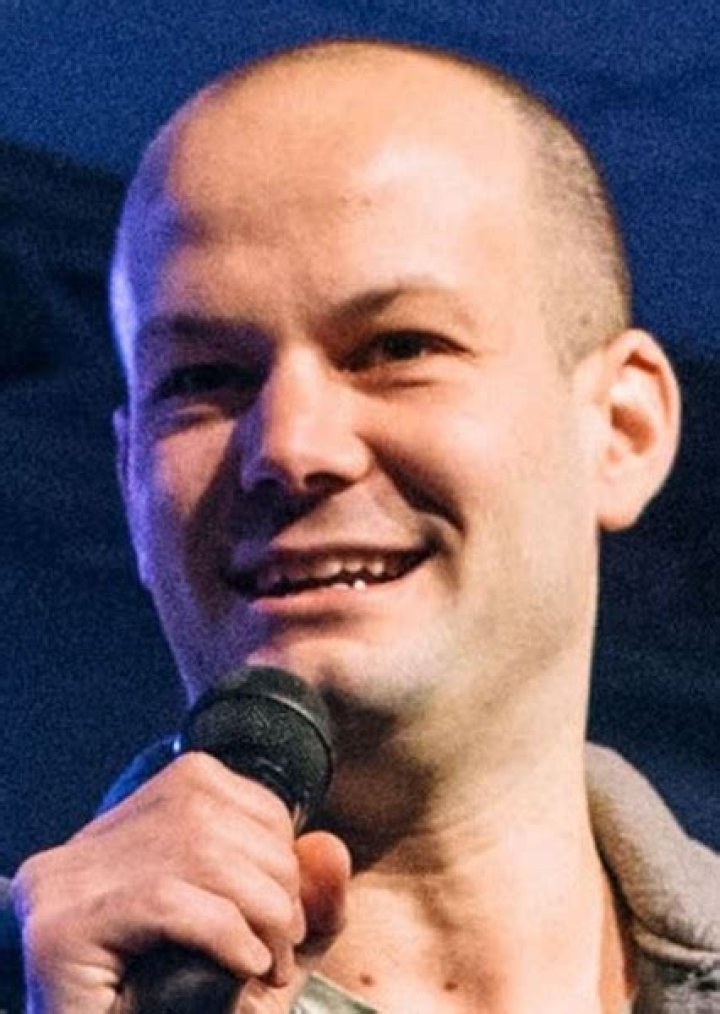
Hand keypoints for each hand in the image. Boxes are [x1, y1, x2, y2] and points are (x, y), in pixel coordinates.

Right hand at [12, 753, 349, 1012]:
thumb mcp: (262, 950)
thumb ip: (304, 900)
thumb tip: (330, 847)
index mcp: (119, 826)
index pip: (206, 784)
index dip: (268, 835)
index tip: (284, 905)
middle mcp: (82, 844)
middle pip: (206, 816)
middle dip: (272, 878)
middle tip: (282, 947)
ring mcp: (62, 883)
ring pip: (198, 851)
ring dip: (260, 910)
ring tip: (269, 964)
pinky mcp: (60, 930)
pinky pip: (169, 900)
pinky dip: (228, 932)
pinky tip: (246, 966)